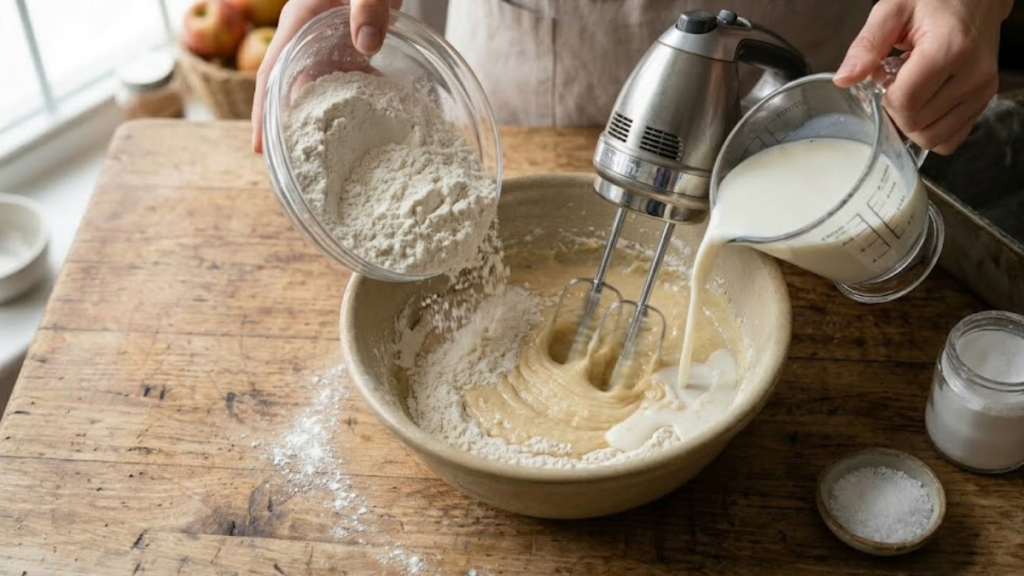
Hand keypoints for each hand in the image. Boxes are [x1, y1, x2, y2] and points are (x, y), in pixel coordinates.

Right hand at [251, 0, 401, 152]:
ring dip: (328, 120)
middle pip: (294, 89)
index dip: (263, 111)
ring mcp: (333, 44)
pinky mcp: (355, 46)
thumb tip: (367, 46)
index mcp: (299, 22)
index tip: (261, 147)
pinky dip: (361, 102)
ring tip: (331, 158)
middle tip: (297, 165)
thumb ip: (367, 7)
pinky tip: (374, 126)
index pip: (271, 74)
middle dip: (294, 126)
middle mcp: (310, 38)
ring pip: (324, 89)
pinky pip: (354, 80)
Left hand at [834, 0, 1011, 154]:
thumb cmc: (935, 0)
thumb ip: (867, 45)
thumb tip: (843, 79)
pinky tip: (927, 103)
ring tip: (914, 89)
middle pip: (916, 124)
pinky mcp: (984, 101)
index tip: (886, 76)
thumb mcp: (893, 10)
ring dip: (913, 122)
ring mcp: (982, 91)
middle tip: (899, 80)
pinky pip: (951, 139)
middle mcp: (973, 75)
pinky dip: (931, 129)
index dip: (885, 96)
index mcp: (950, 49)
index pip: (905, 102)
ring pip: (933, 138)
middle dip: (896, 109)